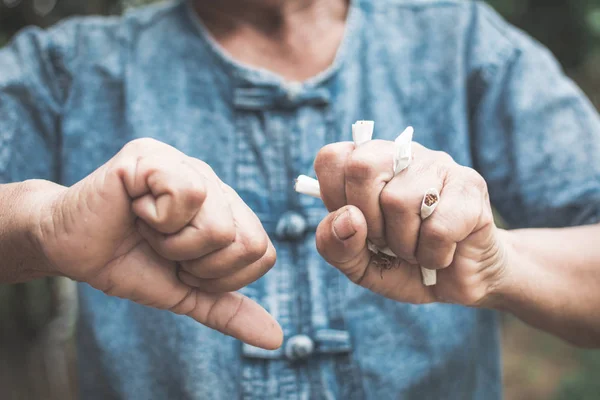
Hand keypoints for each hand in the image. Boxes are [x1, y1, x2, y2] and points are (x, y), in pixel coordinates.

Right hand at [34, 138, 281, 348]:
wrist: (70, 250)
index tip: (184, 266)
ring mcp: (186, 164)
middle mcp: (213, 182)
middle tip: (165, 249)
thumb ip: (229, 310)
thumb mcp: (187, 292)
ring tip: (148, 229)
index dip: (221, 276)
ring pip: (219, 226)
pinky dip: (158, 220)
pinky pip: (188, 195)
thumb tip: (275, 339)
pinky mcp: (156, 155)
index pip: (262, 253)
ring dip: (175, 245)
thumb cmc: (129, 263)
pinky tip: (135, 209)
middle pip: (247, 242)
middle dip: (199, 264)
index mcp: (226, 208)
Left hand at [313, 140, 506, 306]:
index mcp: (369, 163)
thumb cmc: (403, 264)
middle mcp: (402, 155)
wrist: (458, 282)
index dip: (334, 198)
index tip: (355, 223)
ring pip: (399, 200)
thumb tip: (347, 218)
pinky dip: (433, 255)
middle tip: (386, 240)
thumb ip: (335, 244)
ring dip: (404, 244)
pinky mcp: (471, 186)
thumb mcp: (357, 263)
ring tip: (416, 249)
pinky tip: (442, 253)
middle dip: (368, 220)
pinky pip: (438, 227)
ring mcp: (439, 165)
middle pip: (361, 167)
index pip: (332, 158)